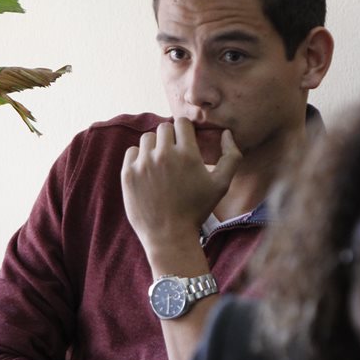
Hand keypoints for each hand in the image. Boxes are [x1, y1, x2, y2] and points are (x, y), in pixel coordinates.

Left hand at [121, 119, 241, 258]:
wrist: (169, 236)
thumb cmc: (197, 210)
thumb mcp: (222, 185)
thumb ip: (231, 156)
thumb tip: (227, 134)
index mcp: (187, 155)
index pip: (182, 123)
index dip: (186, 131)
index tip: (187, 143)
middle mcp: (164, 155)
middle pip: (164, 128)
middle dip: (171, 137)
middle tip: (175, 155)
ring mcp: (143, 164)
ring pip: (147, 138)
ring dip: (155, 146)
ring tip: (162, 163)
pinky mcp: (128, 174)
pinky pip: (132, 151)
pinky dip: (140, 157)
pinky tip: (149, 171)